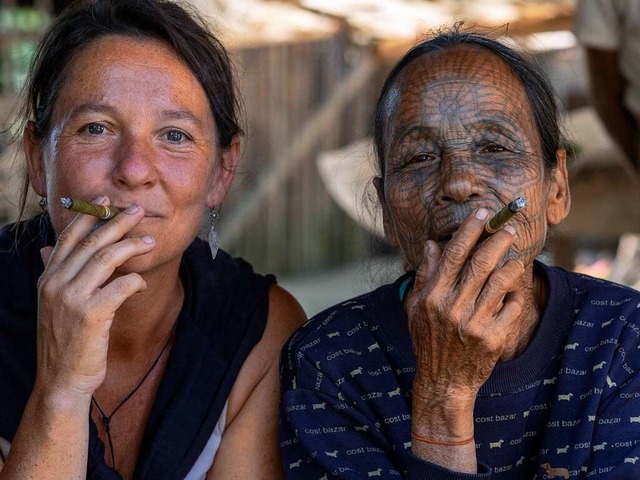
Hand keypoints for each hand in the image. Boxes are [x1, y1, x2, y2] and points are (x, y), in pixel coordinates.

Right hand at [34, 196, 154, 405]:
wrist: (62, 380)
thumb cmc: (65, 342)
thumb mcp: (52, 305)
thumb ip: (54, 274)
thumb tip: (49, 249)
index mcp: (48, 279)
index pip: (68, 239)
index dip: (87, 216)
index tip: (105, 201)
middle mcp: (56, 285)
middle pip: (91, 243)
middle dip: (117, 223)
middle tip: (138, 211)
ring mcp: (72, 299)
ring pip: (106, 259)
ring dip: (132, 246)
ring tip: (151, 241)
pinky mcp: (92, 315)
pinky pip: (120, 286)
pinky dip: (136, 280)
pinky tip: (143, 282)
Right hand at [407, 208, 524, 427]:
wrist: (442, 381)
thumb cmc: (427, 341)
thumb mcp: (416, 307)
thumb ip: (425, 275)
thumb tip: (432, 244)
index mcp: (433, 296)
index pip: (453, 254)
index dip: (469, 231)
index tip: (482, 213)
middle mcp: (452, 307)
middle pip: (480, 264)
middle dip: (497, 240)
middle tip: (510, 227)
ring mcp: (473, 323)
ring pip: (500, 283)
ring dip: (512, 264)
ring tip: (518, 255)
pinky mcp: (492, 339)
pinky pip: (511, 309)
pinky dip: (516, 296)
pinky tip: (516, 290)